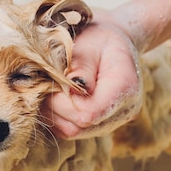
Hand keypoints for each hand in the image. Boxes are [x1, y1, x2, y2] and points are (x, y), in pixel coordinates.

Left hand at [45, 10, 142, 138]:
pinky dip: (58, 116)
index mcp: (125, 88)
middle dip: (54, 106)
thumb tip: (69, 88)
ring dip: (53, 113)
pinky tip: (55, 96)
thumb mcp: (91, 42)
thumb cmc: (101, 38)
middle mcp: (122, 112)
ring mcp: (111, 122)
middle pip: (79, 126)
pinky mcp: (99, 126)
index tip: (51, 79)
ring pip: (72, 131)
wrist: (115, 44)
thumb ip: (81, 65)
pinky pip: (71, 130)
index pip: (89, 112)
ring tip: (50, 87)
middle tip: (45, 82)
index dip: (62, 101)